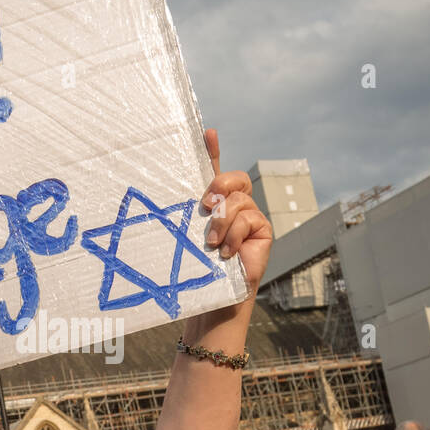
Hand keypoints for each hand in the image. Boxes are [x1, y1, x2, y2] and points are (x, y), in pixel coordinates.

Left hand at [201, 128, 272, 292]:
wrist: (216, 296)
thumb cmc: (199, 267)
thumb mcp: (189, 234)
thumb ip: (187, 210)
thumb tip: (167, 189)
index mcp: (214, 204)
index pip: (215, 170)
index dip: (212, 149)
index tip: (207, 133)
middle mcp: (235, 206)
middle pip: (235, 179)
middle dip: (220, 186)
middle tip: (206, 205)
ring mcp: (251, 216)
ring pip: (239, 201)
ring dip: (222, 222)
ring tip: (213, 244)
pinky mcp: (263, 230)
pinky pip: (249, 219)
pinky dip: (234, 236)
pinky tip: (227, 253)